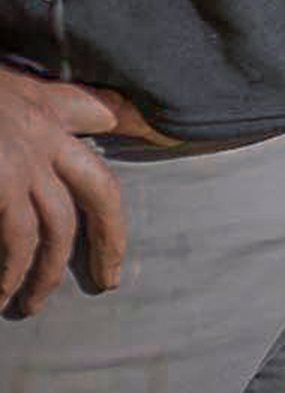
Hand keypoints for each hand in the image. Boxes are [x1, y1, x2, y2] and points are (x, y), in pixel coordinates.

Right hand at [0, 64, 163, 317]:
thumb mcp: (5, 88)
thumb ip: (37, 108)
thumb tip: (78, 125)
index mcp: (42, 105)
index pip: (102, 112)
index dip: (133, 124)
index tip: (161, 140)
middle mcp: (42, 133)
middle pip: (100, 191)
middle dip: (109, 238)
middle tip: (109, 280)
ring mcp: (21, 160)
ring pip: (54, 228)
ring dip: (45, 273)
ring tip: (30, 304)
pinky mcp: (1, 182)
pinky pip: (16, 239)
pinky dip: (10, 271)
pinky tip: (0, 291)